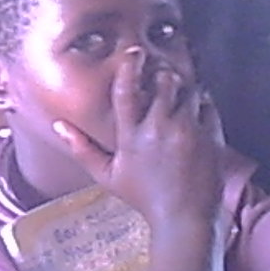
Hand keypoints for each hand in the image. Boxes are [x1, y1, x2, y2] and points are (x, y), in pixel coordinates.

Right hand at [52, 47, 223, 229]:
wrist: (184, 217)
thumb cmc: (142, 196)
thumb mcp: (106, 174)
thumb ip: (81, 148)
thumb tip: (58, 125)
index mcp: (131, 136)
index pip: (126, 91)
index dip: (130, 67)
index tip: (135, 53)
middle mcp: (159, 129)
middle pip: (164, 83)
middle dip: (164, 77)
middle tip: (162, 79)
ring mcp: (188, 132)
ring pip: (189, 91)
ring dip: (184, 90)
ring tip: (178, 98)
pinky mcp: (211, 137)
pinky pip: (208, 105)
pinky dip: (201, 104)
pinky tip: (194, 115)